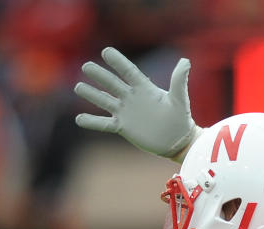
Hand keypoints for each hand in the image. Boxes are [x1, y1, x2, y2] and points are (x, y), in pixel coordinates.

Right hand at [74, 47, 198, 158]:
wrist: (178, 141)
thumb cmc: (180, 119)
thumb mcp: (179, 99)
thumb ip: (178, 81)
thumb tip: (185, 61)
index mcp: (144, 88)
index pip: (128, 72)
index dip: (118, 62)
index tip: (107, 51)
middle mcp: (131, 97)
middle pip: (112, 84)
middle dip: (100, 76)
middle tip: (86, 66)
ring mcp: (125, 112)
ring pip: (104, 101)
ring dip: (91, 95)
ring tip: (78, 87)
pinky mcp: (123, 127)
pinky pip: (104, 124)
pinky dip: (92, 122)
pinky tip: (79, 119)